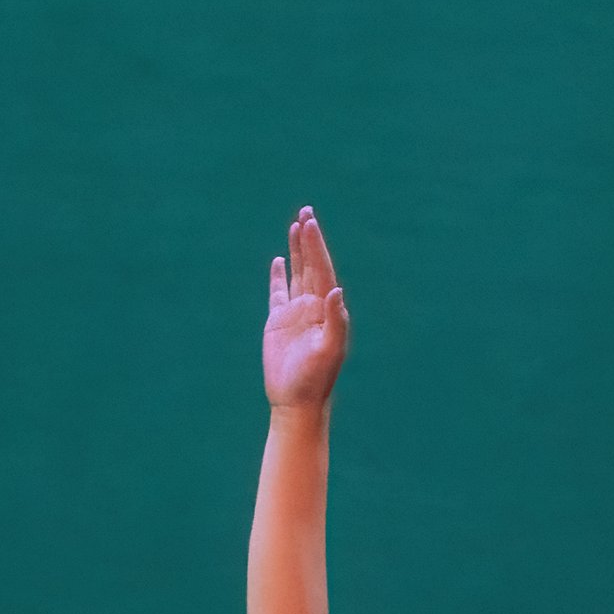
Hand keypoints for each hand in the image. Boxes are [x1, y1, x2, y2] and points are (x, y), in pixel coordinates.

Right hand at [262, 208, 348, 412]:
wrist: (297, 401)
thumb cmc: (316, 380)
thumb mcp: (329, 350)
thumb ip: (335, 320)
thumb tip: (336, 291)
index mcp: (327, 309)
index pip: (322, 269)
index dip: (317, 246)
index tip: (310, 224)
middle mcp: (313, 306)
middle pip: (311, 265)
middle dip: (309, 239)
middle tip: (306, 211)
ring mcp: (295, 313)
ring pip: (297, 273)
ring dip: (297, 250)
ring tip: (296, 225)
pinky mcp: (278, 322)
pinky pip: (278, 292)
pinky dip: (278, 276)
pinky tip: (279, 260)